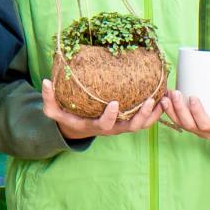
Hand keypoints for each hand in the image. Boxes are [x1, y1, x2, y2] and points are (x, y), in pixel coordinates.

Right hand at [43, 81, 160, 140]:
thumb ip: (49, 98)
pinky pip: (146, 119)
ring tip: (163, 99)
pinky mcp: (129, 121)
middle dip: (142, 116)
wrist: (78, 126)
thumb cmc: (67, 117)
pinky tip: (163, 97)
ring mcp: (122, 126)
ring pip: (142, 125)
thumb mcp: (53, 110)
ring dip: (154, 114)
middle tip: (149, 101)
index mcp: (96, 126)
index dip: (110, 116)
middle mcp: (112, 129)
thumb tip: (45, 81)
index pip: (105, 124)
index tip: (114, 103)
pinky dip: (156, 111)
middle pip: (131, 127)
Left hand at [163, 88, 209, 143]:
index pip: (205, 125)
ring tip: (166, 95)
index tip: (193, 97)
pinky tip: (164, 98)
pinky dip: (169, 111)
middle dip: (179, 109)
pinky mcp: (193, 123)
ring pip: (180, 123)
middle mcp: (206, 132)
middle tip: (175, 93)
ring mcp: (198, 129)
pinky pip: (178, 120)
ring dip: (171, 110)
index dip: (197, 113)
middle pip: (188, 124)